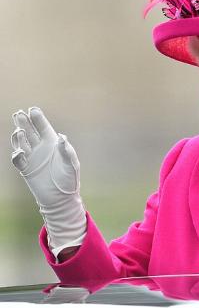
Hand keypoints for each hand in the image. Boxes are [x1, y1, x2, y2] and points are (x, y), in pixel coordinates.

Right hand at [11, 107, 86, 254]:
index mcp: (53, 144)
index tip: (32, 109)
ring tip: (19, 132)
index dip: (38, 118)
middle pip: (30, 131)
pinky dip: (16, 154)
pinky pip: (18, 159)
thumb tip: (61, 137)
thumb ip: (66, 151)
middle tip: (18, 113)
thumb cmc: (70, 180)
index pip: (44, 128)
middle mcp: (41, 148)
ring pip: (21, 142)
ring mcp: (33, 158)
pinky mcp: (26, 169)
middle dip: (24, 122)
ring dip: (18, 136)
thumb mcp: (71, 164)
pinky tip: (20, 152)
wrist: (61, 198)